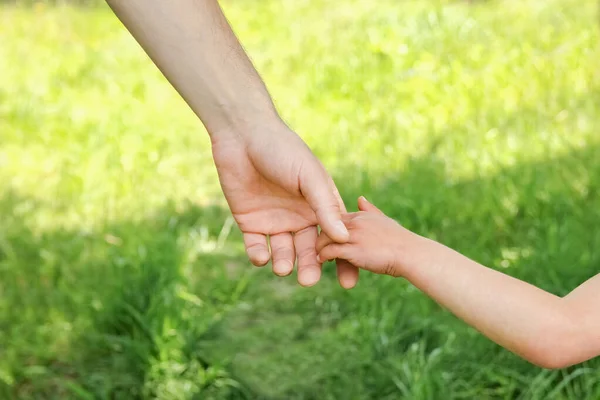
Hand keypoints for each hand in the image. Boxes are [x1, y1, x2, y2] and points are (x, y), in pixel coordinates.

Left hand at [211, 120, 358, 287]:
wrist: (243, 135)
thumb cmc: (283, 150)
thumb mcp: (310, 178)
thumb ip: (325, 207)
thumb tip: (344, 238)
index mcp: (320, 206)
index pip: (335, 238)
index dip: (344, 259)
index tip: (348, 282)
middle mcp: (299, 217)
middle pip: (309, 250)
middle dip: (310, 266)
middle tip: (308, 281)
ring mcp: (275, 221)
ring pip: (284, 252)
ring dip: (285, 263)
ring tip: (284, 269)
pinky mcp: (250, 223)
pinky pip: (257, 246)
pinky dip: (260, 255)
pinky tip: (262, 257)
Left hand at [316, 196, 426, 276]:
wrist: (410, 254)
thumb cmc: (400, 241)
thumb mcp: (383, 220)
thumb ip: (370, 210)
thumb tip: (360, 199)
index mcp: (361, 215)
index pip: (335, 218)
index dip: (329, 227)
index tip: (328, 237)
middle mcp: (355, 222)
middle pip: (326, 226)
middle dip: (321, 237)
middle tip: (320, 248)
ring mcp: (353, 235)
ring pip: (324, 238)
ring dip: (319, 248)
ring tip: (319, 256)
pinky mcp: (352, 250)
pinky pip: (329, 251)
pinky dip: (323, 256)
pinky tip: (322, 261)